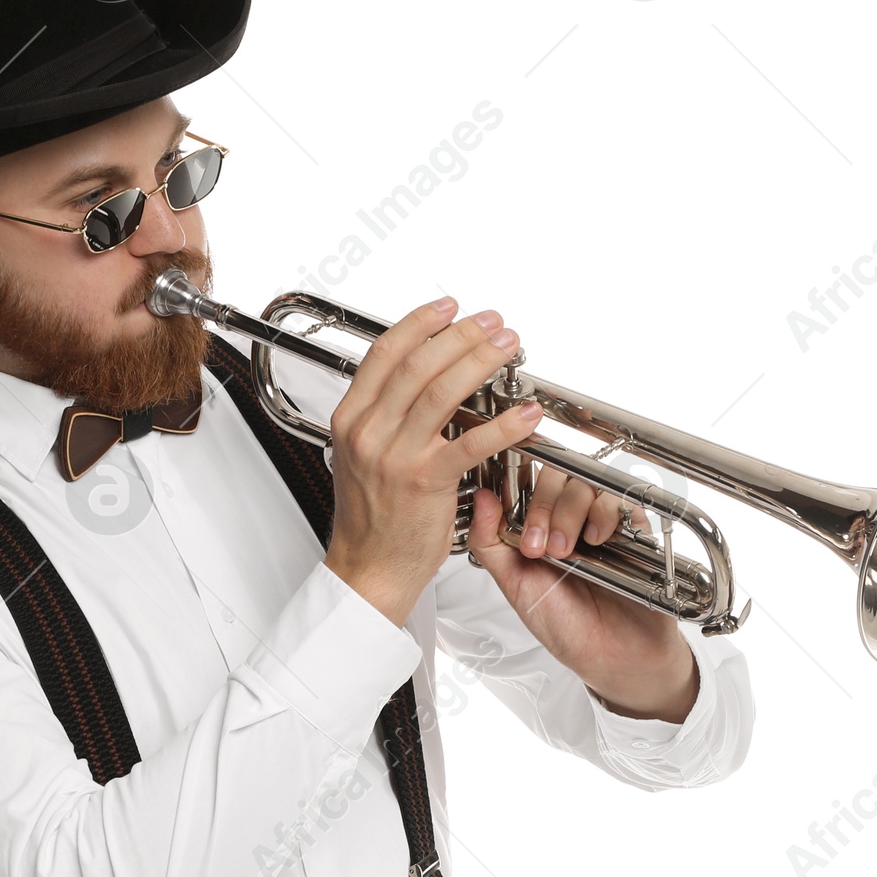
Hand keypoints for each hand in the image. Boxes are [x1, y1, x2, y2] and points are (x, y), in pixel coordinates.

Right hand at [322, 295, 544, 626]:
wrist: (369, 569)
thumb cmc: (372, 521)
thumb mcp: (362, 458)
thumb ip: (384, 419)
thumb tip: (418, 384)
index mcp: (351, 420)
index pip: (384, 353)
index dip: (420, 322)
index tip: (448, 307)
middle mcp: (369, 432)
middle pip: (418, 363)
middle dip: (460, 334)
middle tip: (492, 323)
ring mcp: (395, 456)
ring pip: (442, 391)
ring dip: (481, 362)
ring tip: (508, 348)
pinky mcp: (424, 482)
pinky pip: (470, 442)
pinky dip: (503, 424)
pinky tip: (525, 414)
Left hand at [466, 477, 700, 722]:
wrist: (614, 656)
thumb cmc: (567, 627)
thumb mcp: (516, 587)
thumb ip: (490, 543)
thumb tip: (480, 499)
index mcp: (537, 529)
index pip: (526, 484)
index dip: (518, 494)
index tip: (519, 532)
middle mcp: (568, 521)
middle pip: (555, 477)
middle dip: (543, 507)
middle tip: (540, 546)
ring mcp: (599, 523)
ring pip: (584, 483)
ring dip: (569, 512)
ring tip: (566, 552)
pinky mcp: (632, 529)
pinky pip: (619, 499)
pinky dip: (604, 514)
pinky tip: (597, 541)